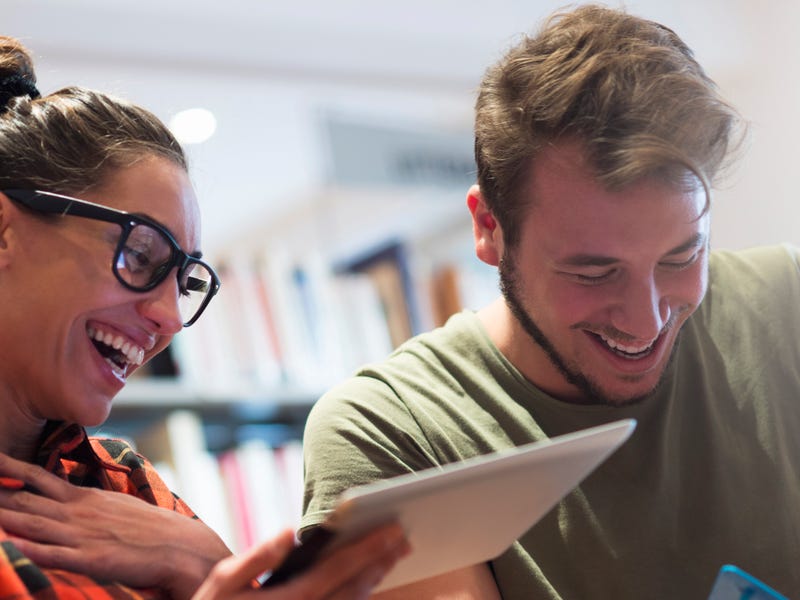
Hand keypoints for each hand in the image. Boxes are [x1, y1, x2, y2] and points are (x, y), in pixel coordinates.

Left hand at [0, 452, 231, 598]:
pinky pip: (53, 554)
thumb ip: (91, 505)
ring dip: (4, 515)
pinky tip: (9, 544)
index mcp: (85, 498)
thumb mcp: (118, 507)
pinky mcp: (91, 558)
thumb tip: (72, 500)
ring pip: (33, 522)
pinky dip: (29, 549)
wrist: (181, 546)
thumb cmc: (151, 529)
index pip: (38, 479)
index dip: (9, 469)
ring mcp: (83, 535)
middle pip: (26, 498)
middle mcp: (79, 512)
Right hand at [192, 524, 409, 599]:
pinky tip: (370, 582)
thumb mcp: (223, 582)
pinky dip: (360, 597)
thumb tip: (288, 532)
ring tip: (394, 556)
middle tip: (405, 538)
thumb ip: (256, 558)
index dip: (368, 548)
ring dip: (376, 579)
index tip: (392, 529)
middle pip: (355, 588)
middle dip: (381, 561)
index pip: (338, 568)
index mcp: (289, 598)